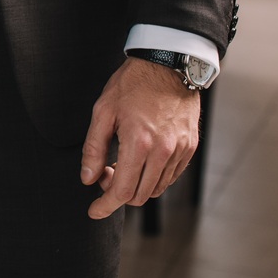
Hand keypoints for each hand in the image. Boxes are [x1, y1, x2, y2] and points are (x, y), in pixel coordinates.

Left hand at [81, 57, 200, 218]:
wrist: (167, 66)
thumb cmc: (132, 85)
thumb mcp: (102, 112)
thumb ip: (94, 149)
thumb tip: (88, 179)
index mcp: (139, 143)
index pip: (123, 191)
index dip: (106, 206)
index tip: (94, 211)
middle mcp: (163, 152)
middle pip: (140, 195)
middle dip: (118, 193)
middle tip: (105, 173)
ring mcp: (180, 151)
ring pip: (156, 188)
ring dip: (137, 185)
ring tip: (122, 163)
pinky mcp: (190, 147)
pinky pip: (171, 176)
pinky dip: (154, 177)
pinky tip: (141, 160)